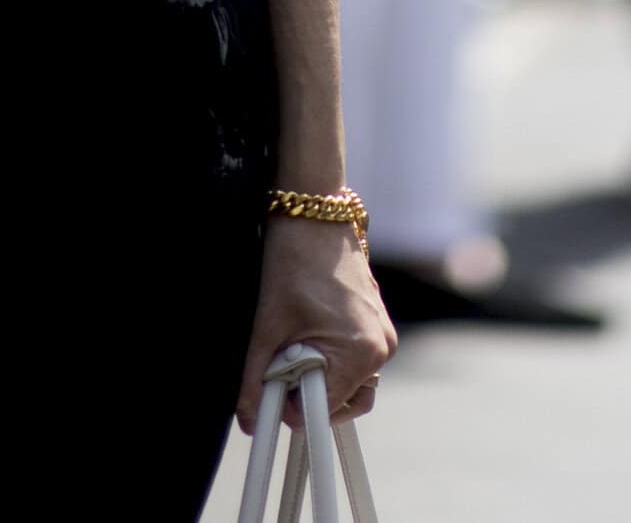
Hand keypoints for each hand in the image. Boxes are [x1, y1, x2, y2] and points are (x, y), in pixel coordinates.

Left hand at [235, 218, 395, 434]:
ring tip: (289, 344)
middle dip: (308, 394)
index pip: (328, 409)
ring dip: (317, 374)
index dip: (295, 407)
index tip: (270, 395)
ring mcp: (381, 333)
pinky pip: (352, 356)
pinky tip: (304, 330)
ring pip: (348, 380)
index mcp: (363, 352)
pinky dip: (327, 355)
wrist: (311, 211)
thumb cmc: (293, 260)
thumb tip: (249, 421)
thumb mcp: (267, 324)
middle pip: (344, 401)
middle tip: (276, 371)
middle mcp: (382, 347)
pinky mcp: (374, 321)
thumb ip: (255, 377)